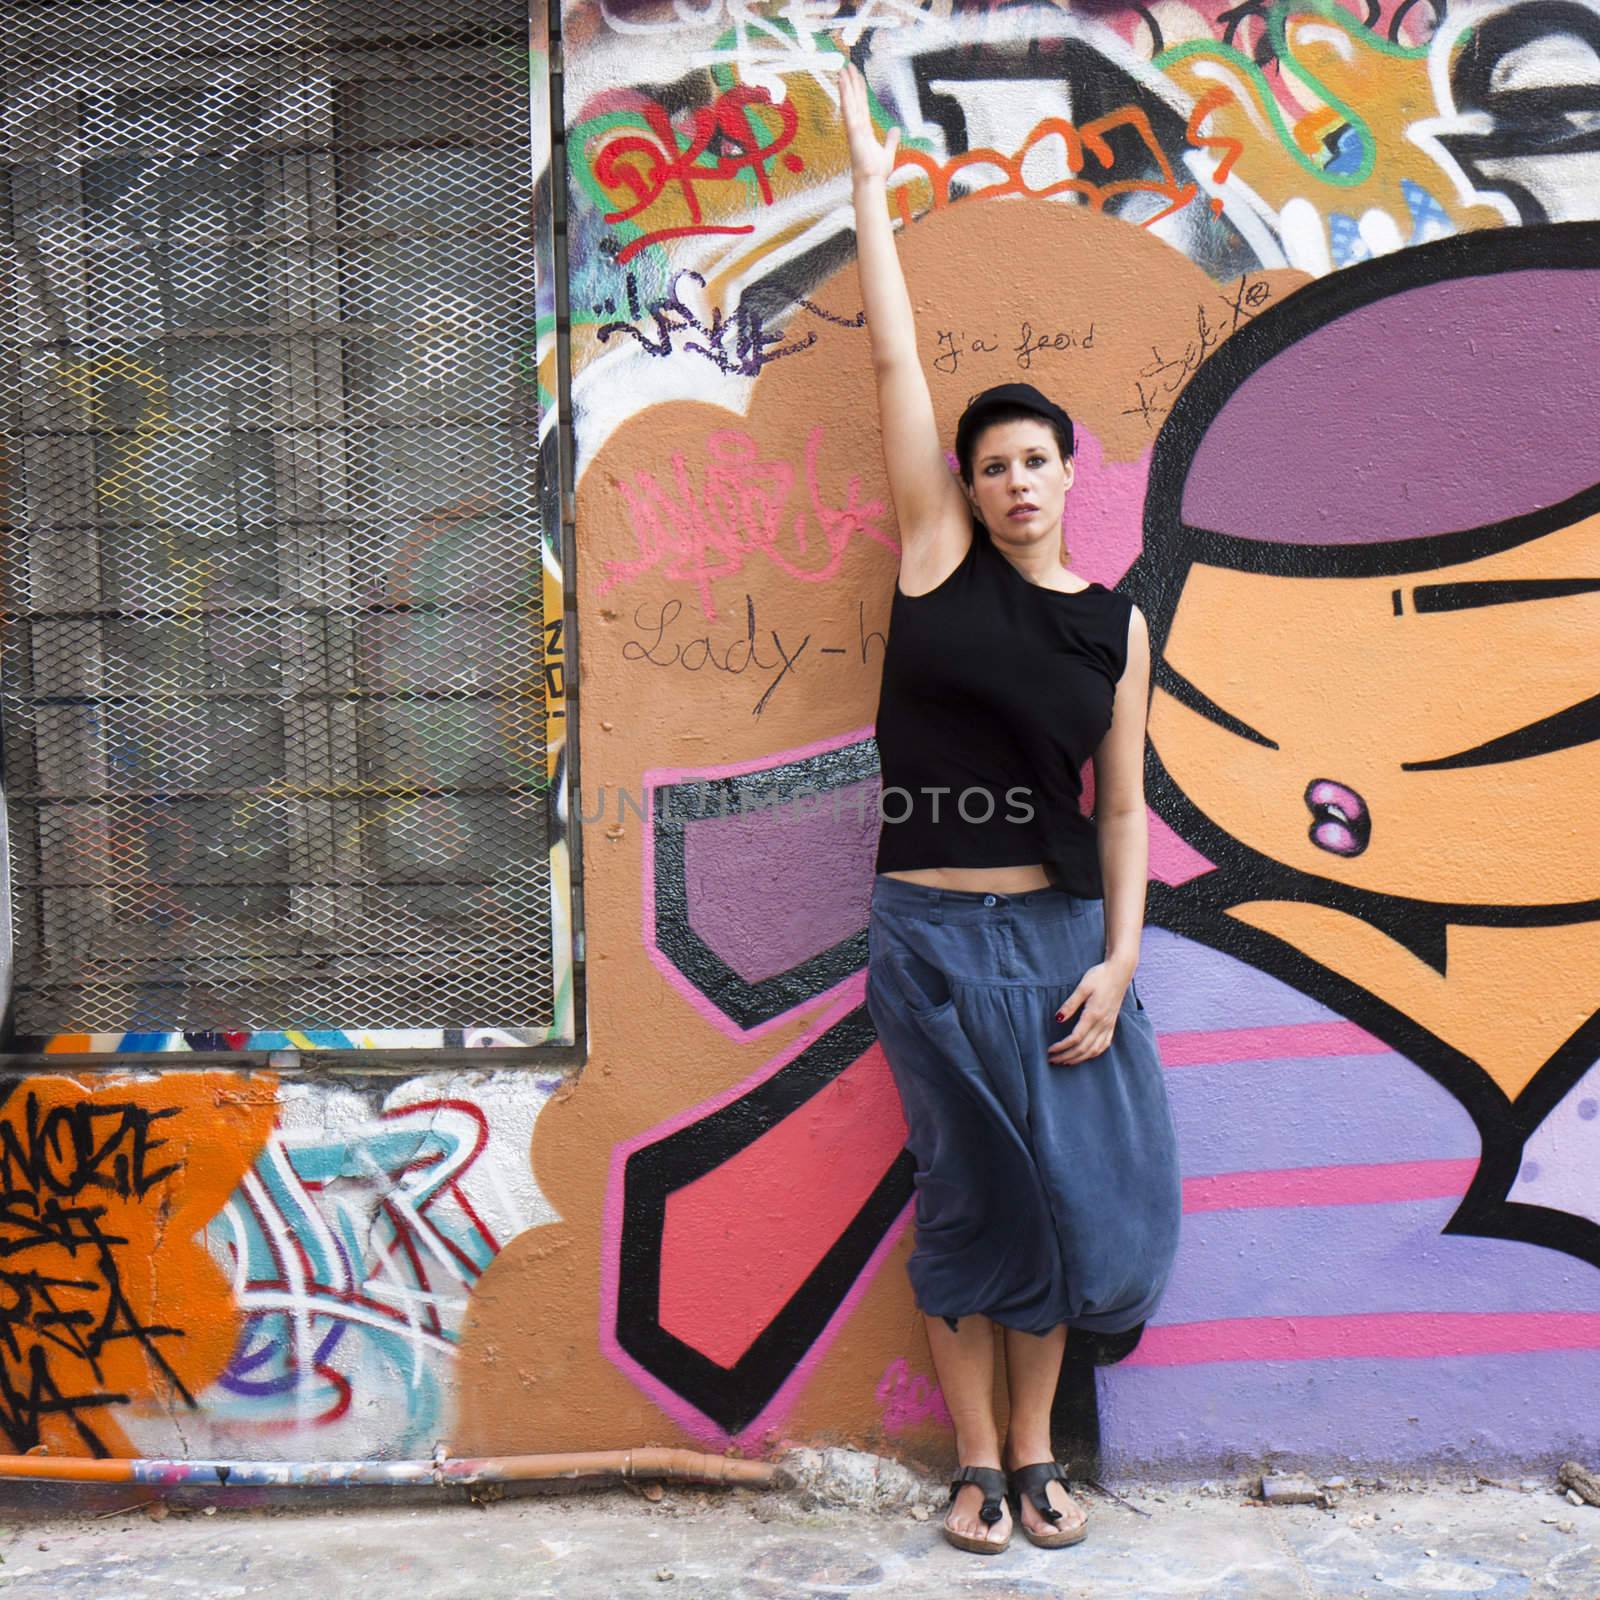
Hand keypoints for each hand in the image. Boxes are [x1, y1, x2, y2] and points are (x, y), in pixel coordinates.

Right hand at [837, 60, 899, 184]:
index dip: (859, 91)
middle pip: (854, 99)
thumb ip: (891, 139)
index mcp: (865, 130)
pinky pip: (848, 107)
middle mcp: (857, 126)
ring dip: (846, 84)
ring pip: (849, 100)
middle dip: (851, 82)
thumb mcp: (888, 152)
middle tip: (848, 66)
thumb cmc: (876, 172)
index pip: (862, 105)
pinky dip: (844, 94)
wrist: (871, 181)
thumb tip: (896, 129)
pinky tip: (842, 81)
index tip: (857, 78)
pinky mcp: (852, 129)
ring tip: (843, 69)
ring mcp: (853, 126)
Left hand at [1047, 963, 1128, 1065]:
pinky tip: (1085, 1055)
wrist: (1120, 972)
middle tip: (1052, 1060)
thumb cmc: (1099, 976)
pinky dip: (1093, 1054)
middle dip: (1067, 1056)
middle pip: (1084, 1048)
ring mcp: (1109, 1025)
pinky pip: (1104, 1045)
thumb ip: (1070, 1004)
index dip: (1062, 1047)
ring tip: (1065, 1061)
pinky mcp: (1112, 1024)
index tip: (1050, 1050)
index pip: (1076, 1038)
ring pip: (1094, 1050)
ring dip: (1079, 1058)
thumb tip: (1057, 1019)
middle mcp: (1103, 1023)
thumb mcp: (1082, 987)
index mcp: (1094, 1014)